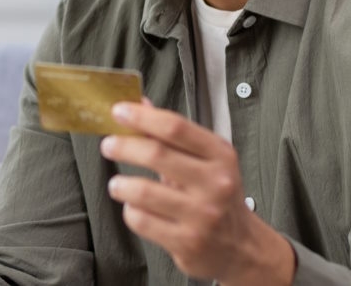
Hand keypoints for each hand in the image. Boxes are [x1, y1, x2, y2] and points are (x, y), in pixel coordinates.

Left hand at [100, 100, 295, 284]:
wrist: (241, 246)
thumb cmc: (218, 196)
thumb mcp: (206, 160)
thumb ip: (172, 134)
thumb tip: (139, 104)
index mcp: (221, 155)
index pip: (175, 127)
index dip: (142, 117)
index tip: (119, 111)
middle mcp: (215, 183)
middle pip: (156, 155)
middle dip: (123, 146)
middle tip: (108, 145)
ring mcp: (202, 215)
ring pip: (142, 191)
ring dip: (121, 184)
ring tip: (118, 184)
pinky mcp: (187, 242)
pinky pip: (141, 220)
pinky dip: (130, 211)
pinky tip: (135, 208)